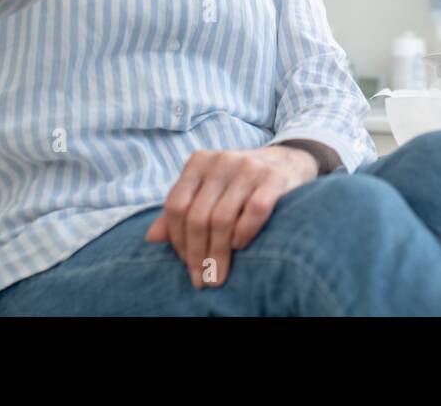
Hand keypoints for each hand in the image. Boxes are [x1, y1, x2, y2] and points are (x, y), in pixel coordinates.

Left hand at [144, 145, 317, 288]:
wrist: (289, 161)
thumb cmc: (242, 182)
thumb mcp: (209, 189)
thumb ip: (182, 209)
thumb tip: (151, 238)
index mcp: (199, 162)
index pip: (176, 205)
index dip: (177, 239)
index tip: (186, 263)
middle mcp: (221, 161)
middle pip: (198, 216)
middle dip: (197, 254)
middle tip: (202, 279)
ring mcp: (248, 168)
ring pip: (222, 218)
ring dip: (218, 253)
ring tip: (218, 274)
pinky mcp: (273, 178)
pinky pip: (254, 211)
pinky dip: (244, 234)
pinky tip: (241, 247)